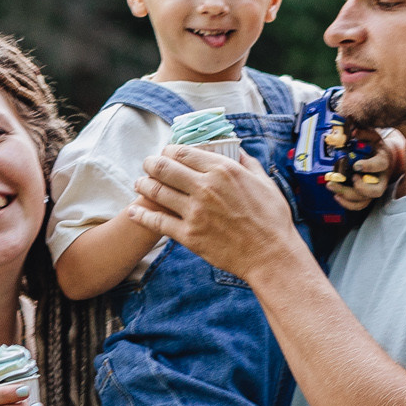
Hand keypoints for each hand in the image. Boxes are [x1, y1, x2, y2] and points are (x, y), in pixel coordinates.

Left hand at [126, 147, 300, 282]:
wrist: (271, 255)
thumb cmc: (272, 219)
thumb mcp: (265, 182)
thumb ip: (248, 163)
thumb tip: (238, 150)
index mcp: (223, 170)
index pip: (182, 152)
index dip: (168, 151)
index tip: (165, 153)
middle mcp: (205, 187)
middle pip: (163, 167)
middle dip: (150, 164)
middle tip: (147, 165)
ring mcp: (195, 212)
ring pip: (156, 192)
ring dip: (143, 185)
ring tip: (139, 184)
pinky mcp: (189, 235)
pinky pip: (156, 222)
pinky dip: (140, 215)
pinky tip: (133, 211)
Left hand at [325, 127, 405, 211]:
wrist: (384, 157)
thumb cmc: (376, 147)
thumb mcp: (372, 137)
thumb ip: (364, 133)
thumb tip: (353, 132)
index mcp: (383, 160)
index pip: (380, 165)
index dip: (369, 166)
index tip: (356, 165)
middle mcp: (381, 178)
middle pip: (375, 190)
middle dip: (359, 188)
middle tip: (345, 179)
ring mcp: (374, 188)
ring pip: (365, 200)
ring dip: (348, 196)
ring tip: (333, 187)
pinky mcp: (367, 195)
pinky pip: (359, 205)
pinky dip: (347, 204)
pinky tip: (337, 196)